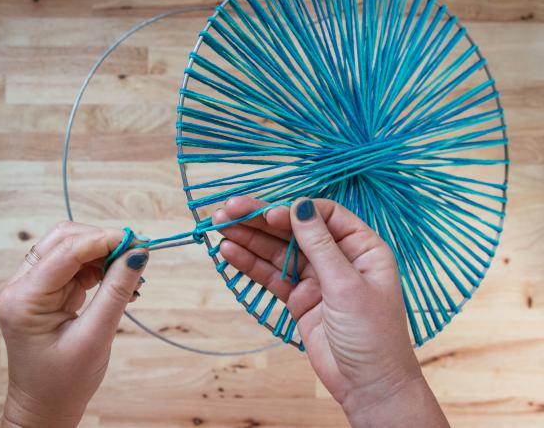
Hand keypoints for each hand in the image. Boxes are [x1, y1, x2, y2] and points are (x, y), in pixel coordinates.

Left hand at [0, 222, 148, 427]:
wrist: (45, 409)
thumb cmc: (64, 382)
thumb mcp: (95, 337)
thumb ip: (116, 291)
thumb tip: (139, 254)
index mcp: (24, 298)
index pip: (66, 251)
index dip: (104, 240)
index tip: (139, 242)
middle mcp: (23, 286)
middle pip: (64, 240)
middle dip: (102, 241)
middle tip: (137, 253)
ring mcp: (33, 287)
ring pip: (71, 248)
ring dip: (103, 253)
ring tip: (132, 272)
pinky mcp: (47, 292)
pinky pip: (76, 265)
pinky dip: (100, 267)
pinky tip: (120, 280)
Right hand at [213, 197, 448, 427]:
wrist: (368, 386)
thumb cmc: (373, 334)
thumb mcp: (347, 285)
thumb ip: (320, 245)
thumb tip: (299, 206)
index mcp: (361, 247)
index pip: (324, 215)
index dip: (293, 211)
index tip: (268, 213)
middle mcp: (338, 257)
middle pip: (294, 230)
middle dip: (261, 219)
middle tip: (227, 210)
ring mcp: (316, 278)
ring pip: (278, 251)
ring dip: (249, 239)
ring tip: (220, 228)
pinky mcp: (299, 298)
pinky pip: (272, 276)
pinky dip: (251, 265)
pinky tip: (230, 252)